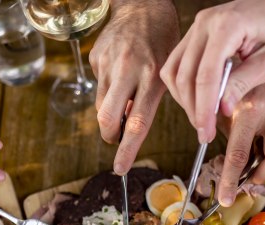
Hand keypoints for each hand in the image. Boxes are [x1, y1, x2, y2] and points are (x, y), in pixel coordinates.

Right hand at [89, 0, 178, 174]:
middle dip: (109, 135)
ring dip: (109, 112)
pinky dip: (108, 88)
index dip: (127, 150)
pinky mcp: (96, 57)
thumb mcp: (169, 71)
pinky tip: (120, 73)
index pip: (137, 123)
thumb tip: (131, 127)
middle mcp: (129, 70)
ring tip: (125, 97)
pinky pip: (98, 85)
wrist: (143, 6)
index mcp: (153, 77)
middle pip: (108, 118)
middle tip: (115, 137)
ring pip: (100, 105)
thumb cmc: (163, 42)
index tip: (120, 168)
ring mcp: (109, 63)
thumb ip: (152, 100)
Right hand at [160, 0, 264, 143]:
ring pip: (174, 70)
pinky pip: (177, 63)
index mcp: (228, 25)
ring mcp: (196, 26)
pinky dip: (183, 86)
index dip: (204, 109)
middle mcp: (205, 23)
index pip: (206, 75)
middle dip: (193, 109)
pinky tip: (198, 101)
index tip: (206, 133)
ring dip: (184, 99)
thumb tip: (221, 109)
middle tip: (205, 133)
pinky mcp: (194, 33)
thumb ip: (245, 82)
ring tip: (202, 119)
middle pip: (185, 75)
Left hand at [216, 75, 264, 205]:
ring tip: (263, 154)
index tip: (226, 199)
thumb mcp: (224, 114)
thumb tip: (235, 177)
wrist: (254, 53)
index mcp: (246, 109)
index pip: (238, 156)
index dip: (231, 181)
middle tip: (252, 176)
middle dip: (263, 174)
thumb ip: (231, 142)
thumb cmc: (234, 89)